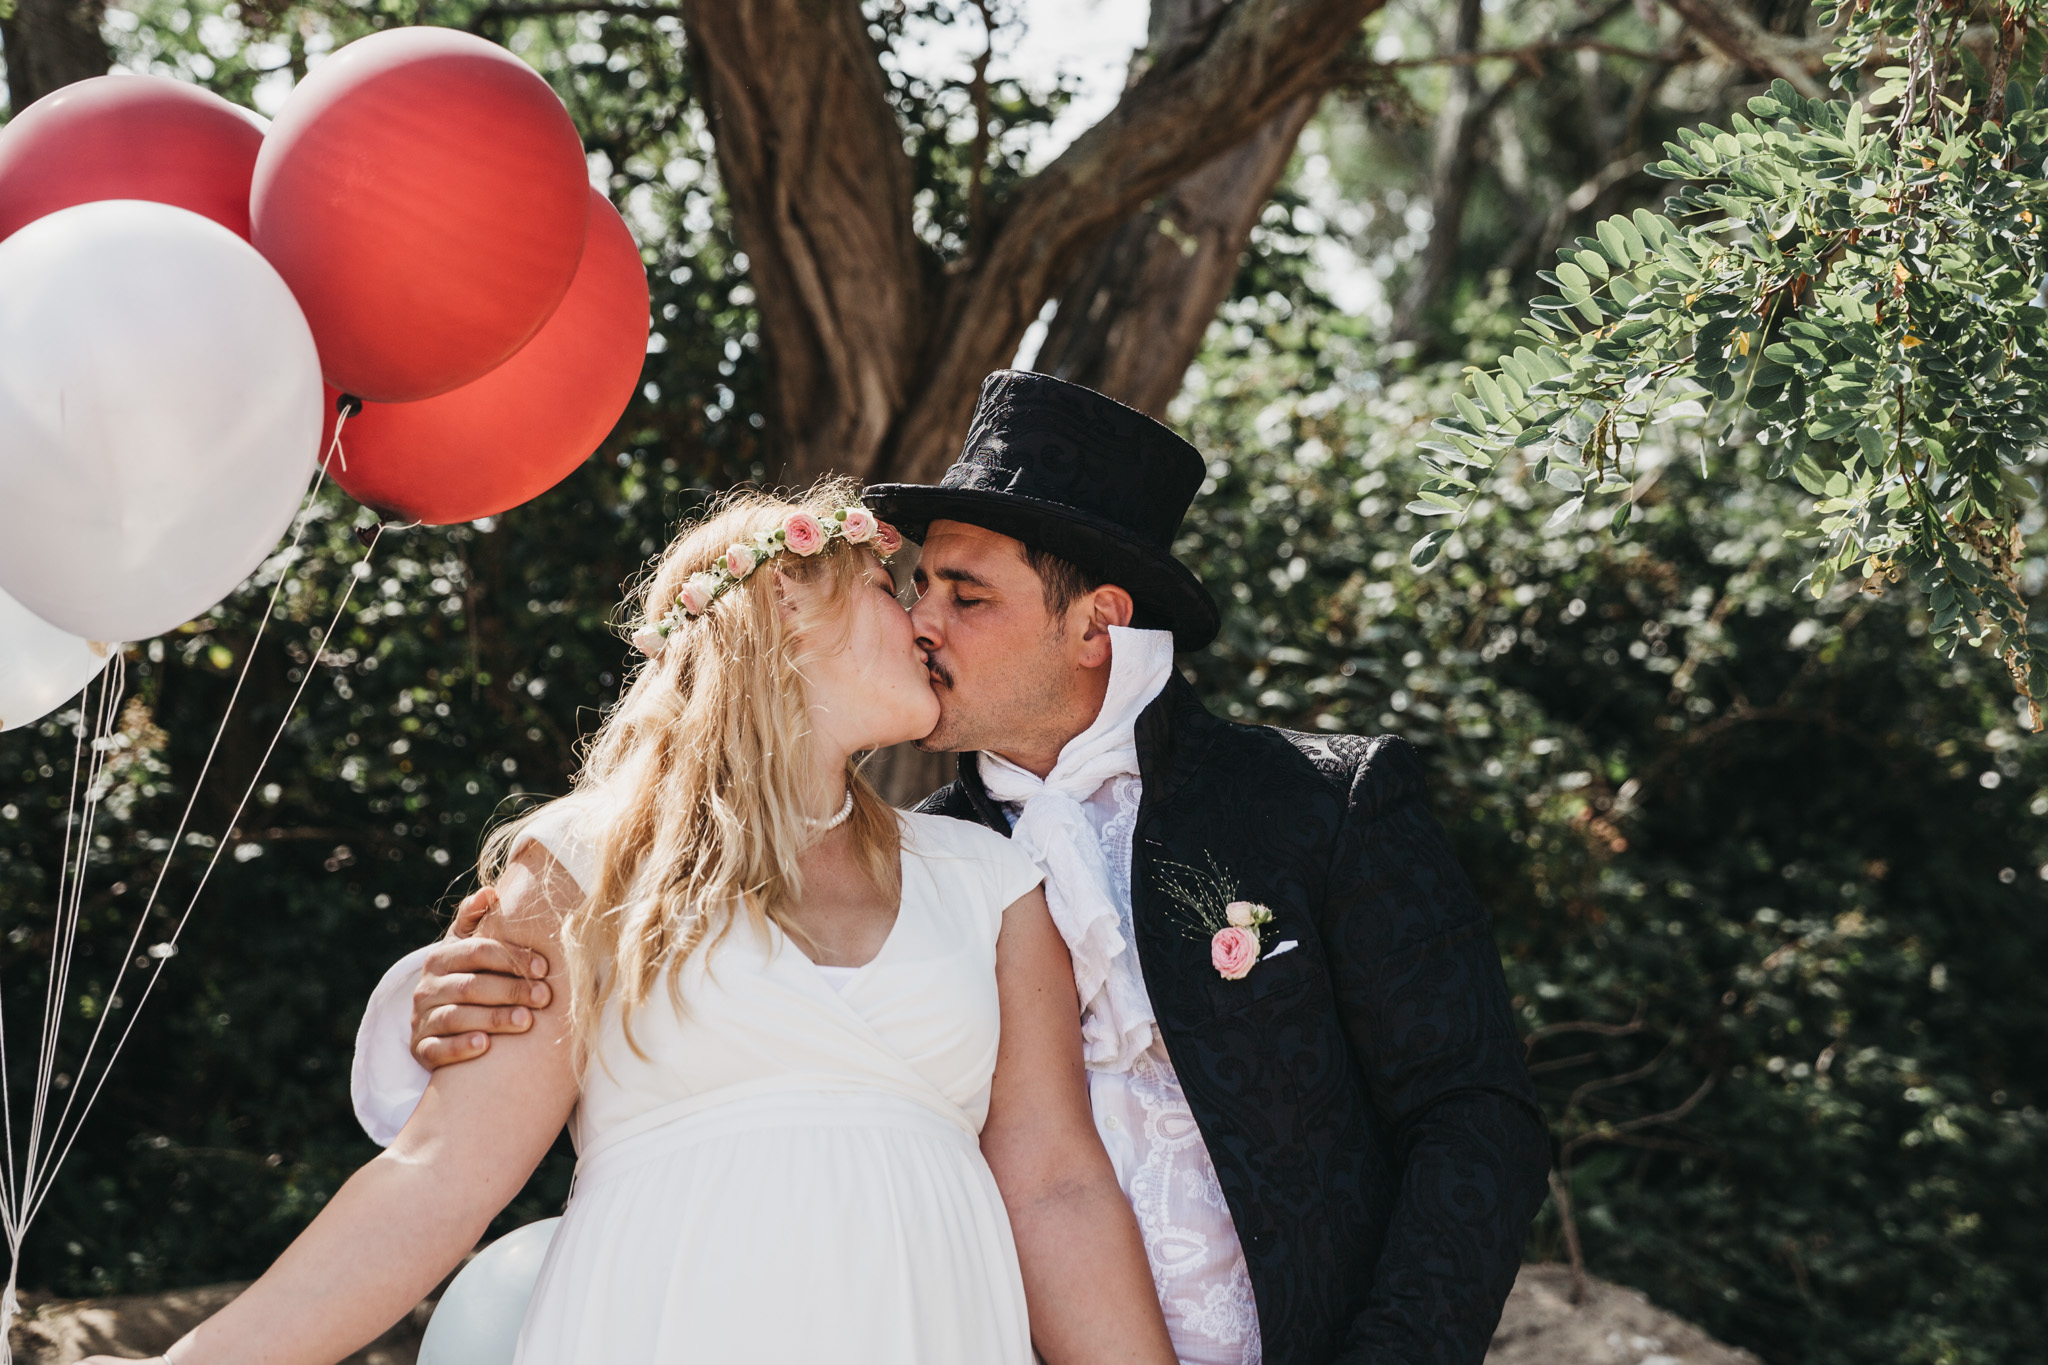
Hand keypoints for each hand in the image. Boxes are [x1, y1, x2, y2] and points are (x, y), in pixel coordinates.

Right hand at [409, 886, 551, 1069]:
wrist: (438, 1021)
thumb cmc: (467, 976)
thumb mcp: (466, 947)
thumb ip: (475, 919)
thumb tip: (489, 891)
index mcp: (440, 958)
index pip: (477, 952)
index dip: (512, 958)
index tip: (544, 967)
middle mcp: (427, 987)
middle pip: (470, 986)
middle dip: (511, 990)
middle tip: (544, 997)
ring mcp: (422, 1019)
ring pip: (456, 1017)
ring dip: (493, 1018)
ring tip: (526, 1021)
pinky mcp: (421, 1049)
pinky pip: (438, 1049)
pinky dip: (460, 1047)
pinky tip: (484, 1046)